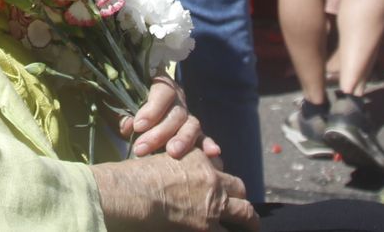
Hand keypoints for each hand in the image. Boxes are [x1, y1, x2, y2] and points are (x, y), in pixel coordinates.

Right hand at [92, 151, 256, 230]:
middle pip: (238, 187)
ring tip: (252, 227)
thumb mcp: (156, 160)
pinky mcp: (208, 228)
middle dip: (239, 198)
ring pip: (246, 213)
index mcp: (198, 159)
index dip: (218, 179)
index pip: (218, 167)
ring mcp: (214, 204)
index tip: (217, 187)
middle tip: (242, 209)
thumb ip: (173, 166)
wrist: (131, 194)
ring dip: (249, 221)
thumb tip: (175, 178)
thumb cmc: (133, 178)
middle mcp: (211, 179)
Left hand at [120, 77, 218, 159]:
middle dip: (159, 132)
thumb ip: (125, 113)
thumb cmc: (130, 104)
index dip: (151, 109)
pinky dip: (208, 145)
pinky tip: (213, 153)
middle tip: (141, 148)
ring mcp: (188, 116)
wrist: (144, 110)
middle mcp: (179, 99)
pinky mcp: (195, 133)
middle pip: (176, 113)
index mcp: (161, 85)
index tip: (138, 126)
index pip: (162, 93)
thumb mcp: (125, 104)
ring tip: (172, 152)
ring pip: (192, 125)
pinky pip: (204, 138)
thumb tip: (128, 127)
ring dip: (183, 139)